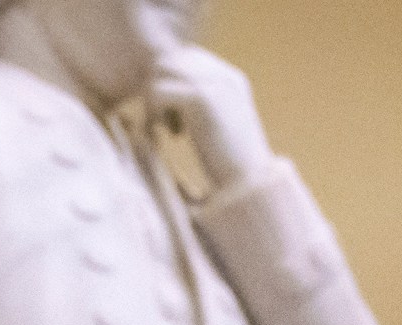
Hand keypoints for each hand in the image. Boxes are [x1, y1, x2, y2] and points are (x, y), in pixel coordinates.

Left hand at [150, 47, 275, 195]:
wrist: (249, 189)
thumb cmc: (232, 170)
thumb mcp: (220, 129)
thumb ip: (201, 107)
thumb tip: (164, 92)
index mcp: (232, 81)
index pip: (185, 59)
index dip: (170, 84)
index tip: (173, 121)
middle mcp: (225, 76)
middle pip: (168, 61)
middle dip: (157, 90)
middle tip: (162, 126)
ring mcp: (215, 84)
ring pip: (159, 72)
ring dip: (152, 101)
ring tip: (162, 131)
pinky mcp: (201, 98)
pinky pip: (157, 92)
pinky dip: (152, 115)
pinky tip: (165, 138)